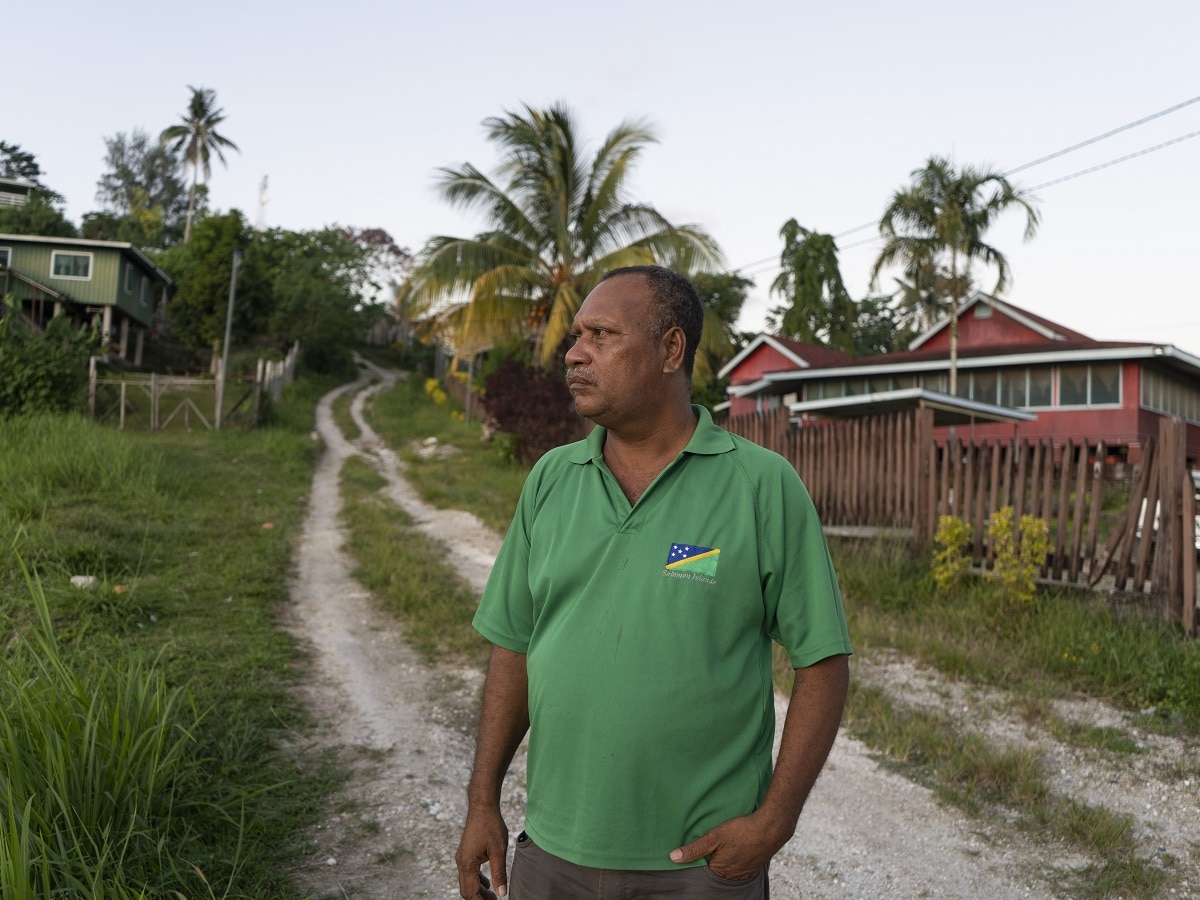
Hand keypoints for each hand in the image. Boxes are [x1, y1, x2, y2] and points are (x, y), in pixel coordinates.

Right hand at [456, 805, 508, 898]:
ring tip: (492, 895)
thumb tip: (502, 893)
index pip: (471, 892)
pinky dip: (476, 881)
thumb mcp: (499, 851)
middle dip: (479, 898)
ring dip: (477, 890)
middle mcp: (461, 862)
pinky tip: (487, 882)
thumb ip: (499, 873)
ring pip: (466, 882)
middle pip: (466, 890)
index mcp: (468, 864)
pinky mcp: (465, 853)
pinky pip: (467, 873)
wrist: (482, 806)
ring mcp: (461, 857)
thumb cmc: (491, 825)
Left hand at [669, 811, 789, 880]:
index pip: (702, 872)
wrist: (771, 827)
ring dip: (724, 858)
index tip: (694, 852)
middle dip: (711, 860)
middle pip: (716, 871)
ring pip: (728, 868)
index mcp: (720, 871)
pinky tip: (736, 847)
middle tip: (710, 847)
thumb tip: (673, 858)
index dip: (697, 861)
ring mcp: (745, 872)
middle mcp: (732, 876)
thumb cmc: (742, 831)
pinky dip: (736, 858)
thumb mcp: (714, 837)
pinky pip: (740, 865)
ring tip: (722, 846)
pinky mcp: (754, 865)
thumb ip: (694, 849)